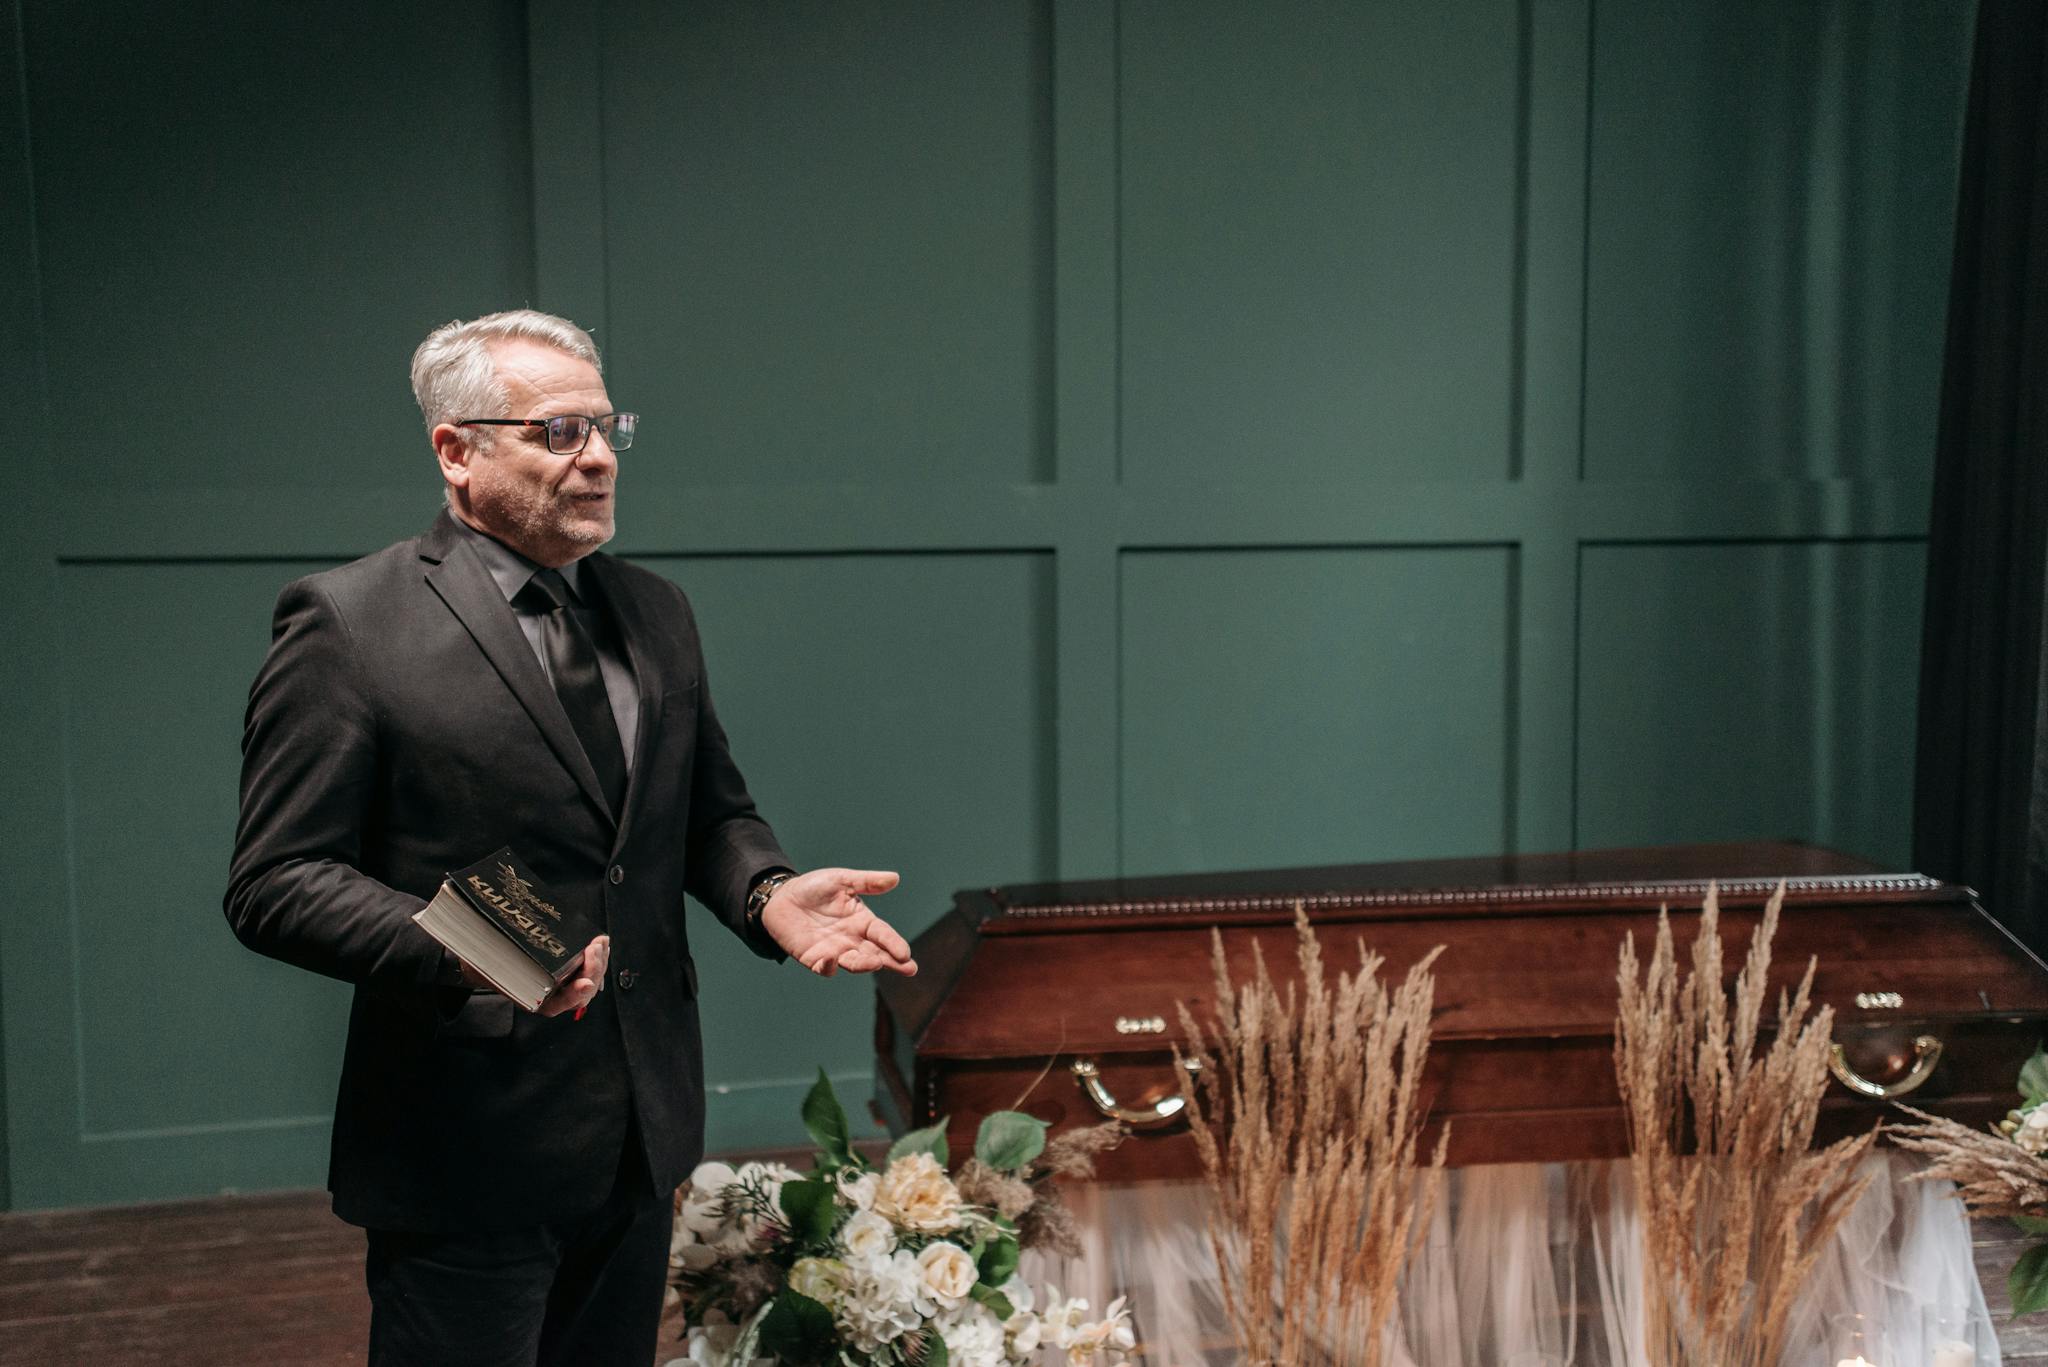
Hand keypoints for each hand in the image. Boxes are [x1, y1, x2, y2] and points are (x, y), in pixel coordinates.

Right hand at [460, 934, 609, 1015]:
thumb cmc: (486, 962)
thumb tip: (494, 950)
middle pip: (582, 990)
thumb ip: (495, 960)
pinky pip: (588, 970)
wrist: (485, 962)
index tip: (585, 983)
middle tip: (595, 948)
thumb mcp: (486, 962)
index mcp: (534, 1000)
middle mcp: (551, 996)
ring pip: (590, 980)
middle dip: (593, 968)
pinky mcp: (568, 973)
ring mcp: (562, 985)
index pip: (560, 1003)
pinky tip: (601, 944)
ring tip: (601, 942)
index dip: (574, 995)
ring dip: (599, 961)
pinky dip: (597, 958)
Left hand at [761, 869, 916, 977]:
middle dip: (892, 962)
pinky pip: (824, 968)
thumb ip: (867, 882)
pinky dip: (829, 967)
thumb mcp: (842, 880)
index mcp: (862, 921)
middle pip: (875, 954)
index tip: (906, 953)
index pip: (883, 934)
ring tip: (876, 963)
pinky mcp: (813, 959)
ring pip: (853, 963)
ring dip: (865, 965)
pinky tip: (833, 959)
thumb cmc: (814, 888)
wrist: (781, 896)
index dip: (894, 943)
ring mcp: (834, 951)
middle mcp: (852, 940)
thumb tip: (895, 878)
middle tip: (908, 968)